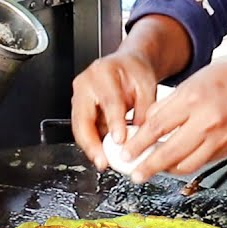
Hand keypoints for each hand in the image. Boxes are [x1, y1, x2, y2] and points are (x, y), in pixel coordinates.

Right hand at [71, 50, 159, 169]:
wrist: (127, 65)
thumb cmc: (135, 72)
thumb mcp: (147, 86)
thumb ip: (144, 110)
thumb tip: (140, 137)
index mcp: (104, 72)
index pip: (109, 101)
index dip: (114, 122)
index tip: (119, 140)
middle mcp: (85, 84)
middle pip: (83, 117)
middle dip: (91, 143)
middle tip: (103, 160)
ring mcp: (78, 96)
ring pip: (79, 127)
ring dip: (89, 146)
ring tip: (102, 162)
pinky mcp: (79, 109)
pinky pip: (82, 129)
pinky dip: (91, 143)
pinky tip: (101, 154)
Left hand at [123, 58, 226, 181]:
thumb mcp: (194, 82)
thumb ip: (169, 104)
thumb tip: (147, 124)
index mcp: (193, 99)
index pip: (157, 127)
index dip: (138, 144)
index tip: (126, 154)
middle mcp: (207, 121)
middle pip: (169, 152)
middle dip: (148, 166)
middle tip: (135, 174)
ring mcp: (220, 138)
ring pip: (186, 164)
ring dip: (167, 169)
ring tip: (155, 168)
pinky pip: (202, 162)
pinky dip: (186, 164)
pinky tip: (177, 162)